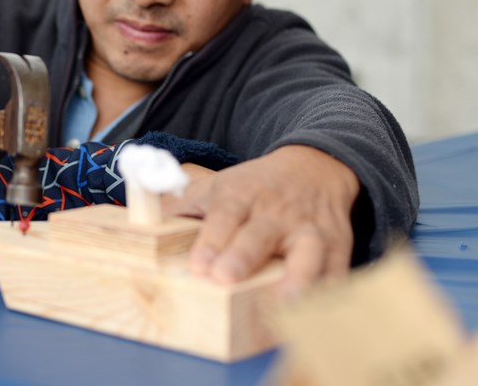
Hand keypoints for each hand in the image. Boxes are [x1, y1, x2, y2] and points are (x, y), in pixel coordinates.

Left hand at [171, 145, 359, 295]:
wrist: (313, 167)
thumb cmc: (255, 186)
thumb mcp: (217, 186)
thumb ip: (183, 208)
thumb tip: (140, 227)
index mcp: (242, 194)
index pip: (224, 215)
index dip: (211, 239)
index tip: (199, 264)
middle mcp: (276, 211)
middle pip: (259, 233)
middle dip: (242, 256)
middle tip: (224, 279)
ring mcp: (309, 229)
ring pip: (307, 253)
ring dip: (296, 277)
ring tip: (283, 300)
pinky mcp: (337, 246)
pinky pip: (337, 270)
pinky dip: (329, 290)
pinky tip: (316, 310)